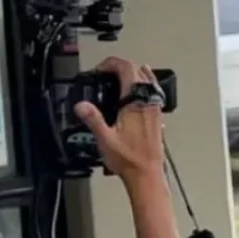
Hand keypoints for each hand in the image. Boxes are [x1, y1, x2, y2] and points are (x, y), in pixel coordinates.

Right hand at [74, 57, 165, 180]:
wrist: (146, 174)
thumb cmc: (129, 160)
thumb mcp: (104, 138)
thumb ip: (92, 119)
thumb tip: (81, 105)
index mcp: (135, 102)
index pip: (126, 68)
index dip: (111, 63)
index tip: (100, 69)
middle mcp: (148, 102)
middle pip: (138, 71)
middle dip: (120, 67)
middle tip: (105, 73)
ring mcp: (155, 109)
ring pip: (149, 80)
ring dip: (134, 74)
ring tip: (120, 76)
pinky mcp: (157, 117)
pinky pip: (153, 93)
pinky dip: (144, 86)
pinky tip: (138, 93)